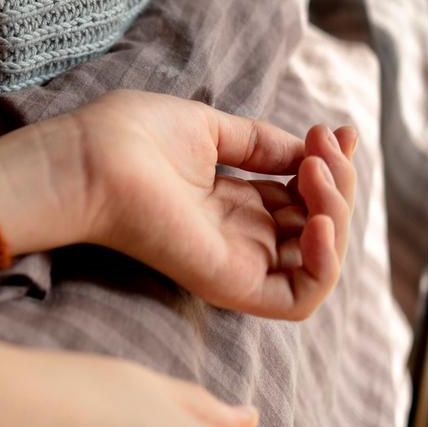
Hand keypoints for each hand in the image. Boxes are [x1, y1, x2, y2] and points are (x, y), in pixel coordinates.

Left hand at [0, 89, 356, 319]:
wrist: (89, 158)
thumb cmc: (127, 138)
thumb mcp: (208, 128)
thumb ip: (260, 142)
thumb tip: (310, 148)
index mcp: (228, 201)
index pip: (300, 196)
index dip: (329, 165)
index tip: (337, 130)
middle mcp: (235, 235)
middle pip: (317, 225)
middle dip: (338, 182)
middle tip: (322, 146)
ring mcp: (234, 261)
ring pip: (318, 259)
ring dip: (337, 213)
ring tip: (314, 171)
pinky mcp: (229, 283)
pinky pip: (299, 298)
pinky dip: (326, 262)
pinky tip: (317, 219)